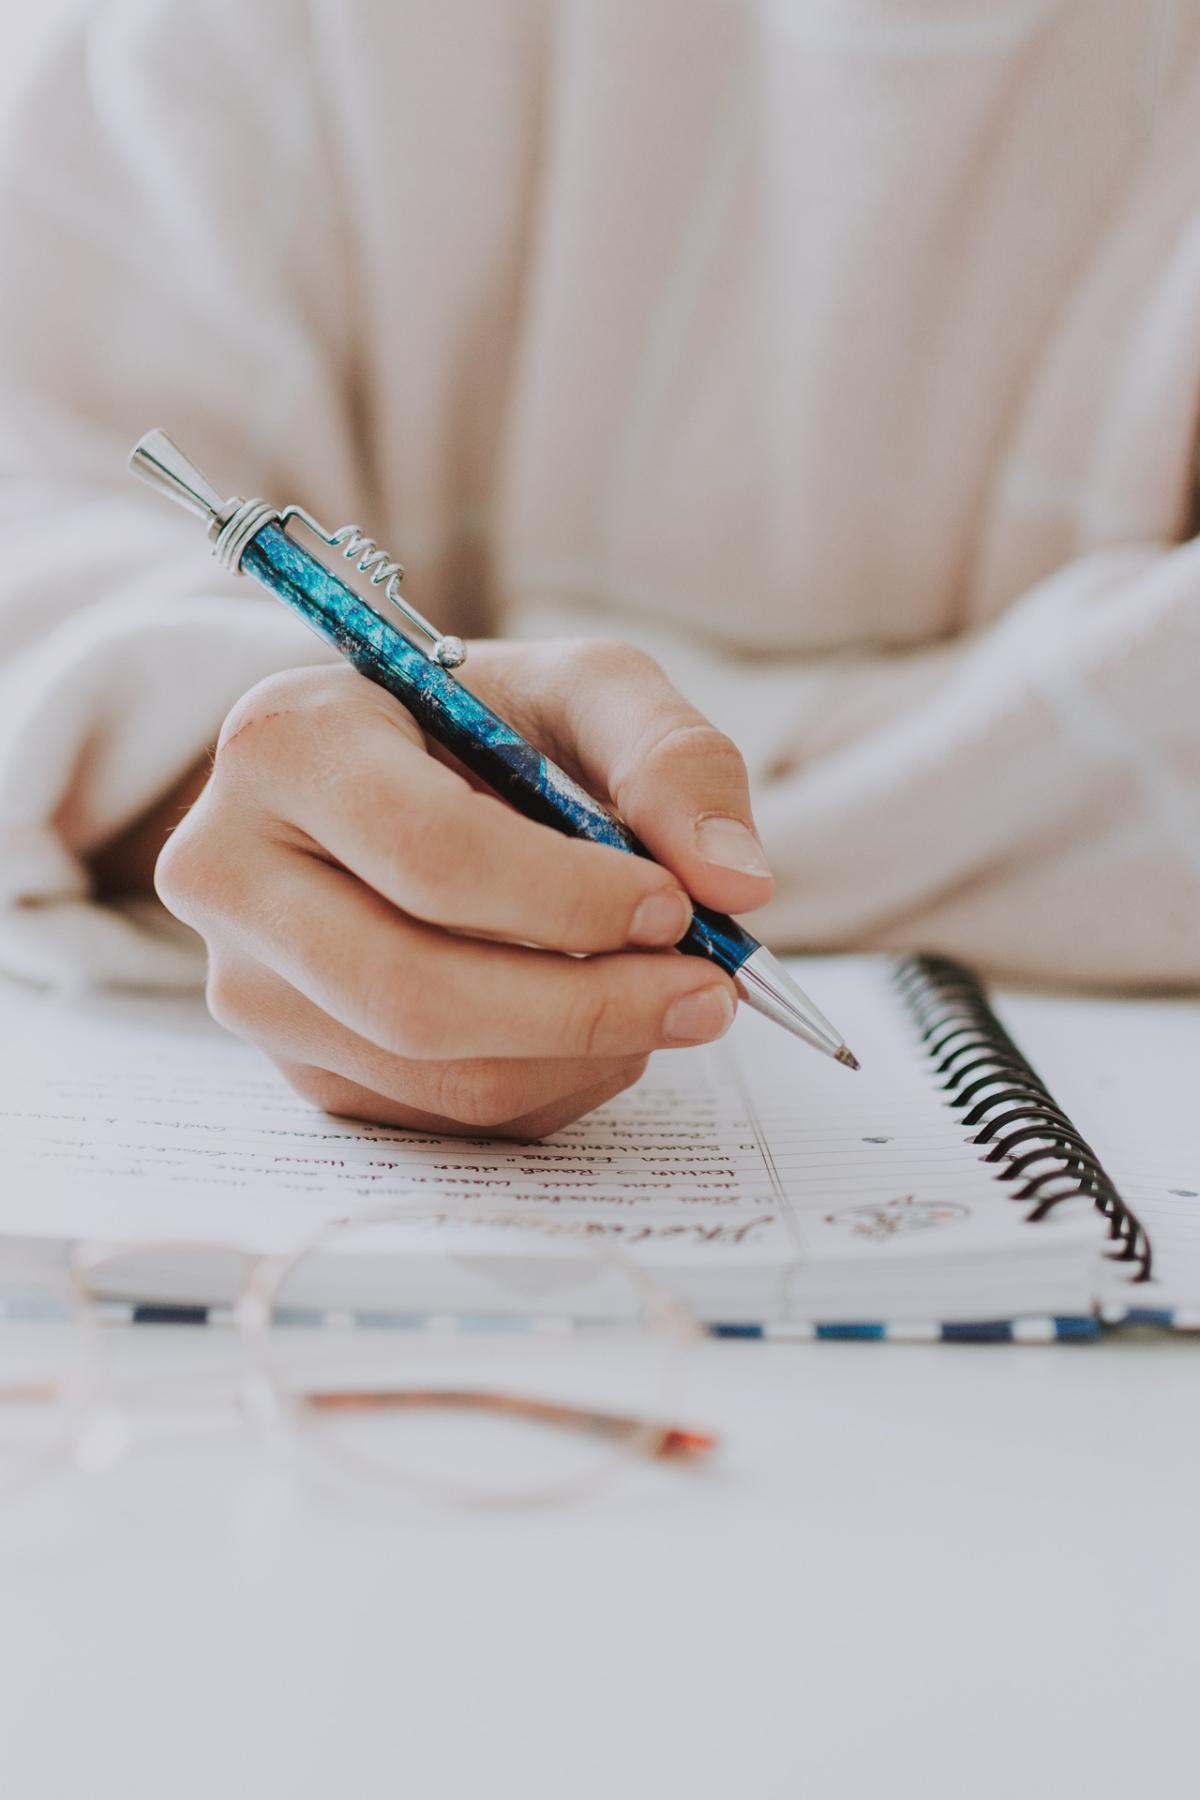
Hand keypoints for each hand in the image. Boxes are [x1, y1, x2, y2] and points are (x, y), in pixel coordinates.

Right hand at [155, 641, 773, 1137]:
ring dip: (583, 1053)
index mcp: (285, 745)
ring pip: (434, 1072)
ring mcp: (249, 986)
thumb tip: (737, 882)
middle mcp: (231, 872)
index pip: (428, 855)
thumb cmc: (485, 726)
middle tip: (708, 993)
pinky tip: (590, 1022)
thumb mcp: (584, 692)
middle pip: (413, 992)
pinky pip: (441, 1116)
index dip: (569, 898)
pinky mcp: (297, 1066)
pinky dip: (552, 1084)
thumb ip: (673, 759)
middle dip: (587, 1006)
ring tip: (661, 995)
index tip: (676, 906)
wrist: (394, 780)